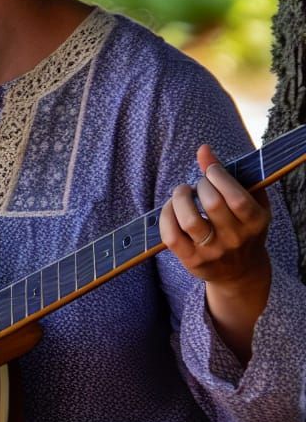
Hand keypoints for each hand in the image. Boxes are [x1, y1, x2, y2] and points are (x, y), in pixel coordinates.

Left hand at [159, 144, 271, 360]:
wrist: (240, 271)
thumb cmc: (243, 226)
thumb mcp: (249, 201)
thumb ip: (229, 174)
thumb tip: (203, 149)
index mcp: (255, 221)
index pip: (236, 196)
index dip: (218, 176)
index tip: (210, 170)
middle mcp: (235, 239)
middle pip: (212, 204)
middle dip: (200, 185)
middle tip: (197, 184)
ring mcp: (212, 252)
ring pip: (189, 221)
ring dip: (179, 199)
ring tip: (181, 192)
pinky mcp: (192, 261)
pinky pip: (171, 237)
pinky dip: (165, 217)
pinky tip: (170, 208)